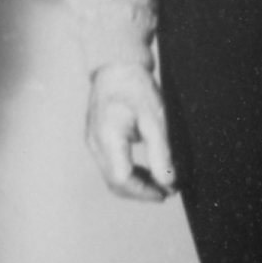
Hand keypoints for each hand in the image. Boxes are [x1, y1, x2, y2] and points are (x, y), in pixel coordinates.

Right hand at [83, 61, 176, 200]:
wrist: (116, 69)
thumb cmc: (136, 88)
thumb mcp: (155, 119)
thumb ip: (160, 152)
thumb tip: (167, 181)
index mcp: (108, 137)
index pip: (122, 179)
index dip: (144, 192)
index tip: (166, 193)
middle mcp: (95, 144)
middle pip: (115, 182)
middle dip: (142, 192)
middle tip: (168, 192)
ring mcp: (93, 143)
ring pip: (112, 177)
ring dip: (136, 185)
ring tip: (162, 185)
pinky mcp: (97, 141)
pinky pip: (111, 166)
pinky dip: (130, 174)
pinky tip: (149, 172)